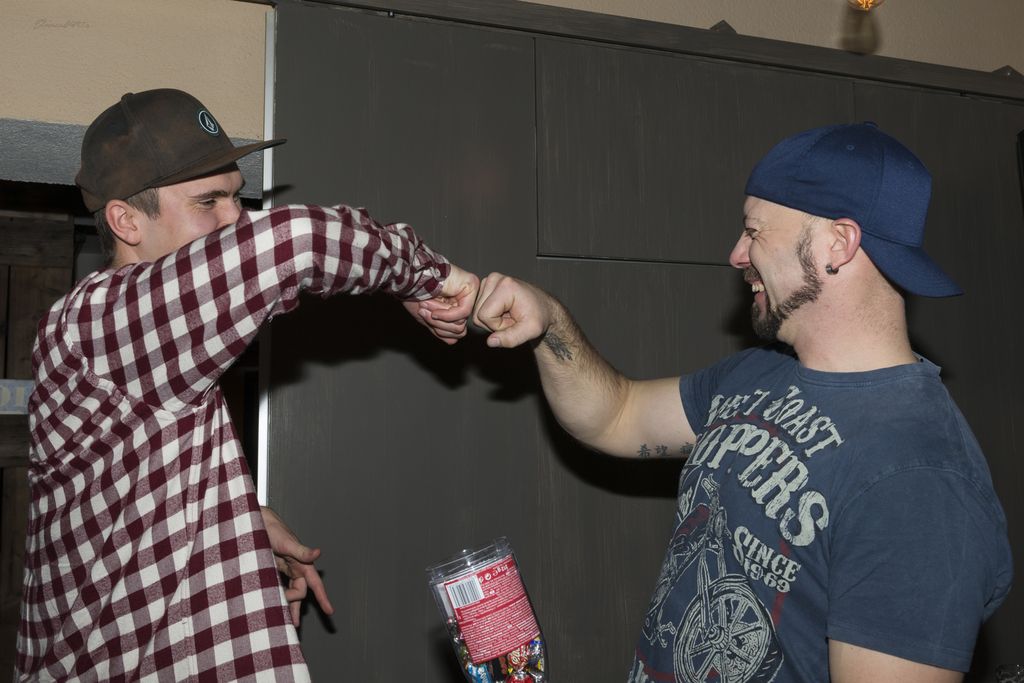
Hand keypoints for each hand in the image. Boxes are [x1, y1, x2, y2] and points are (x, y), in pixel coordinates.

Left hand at [260, 506, 334, 626]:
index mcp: (302, 563)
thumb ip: (302, 550)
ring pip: (291, 593)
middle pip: (300, 592)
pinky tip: (274, 608)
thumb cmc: (273, 530)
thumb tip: (318, 553)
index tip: (330, 611)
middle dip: (294, 602)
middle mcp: (295, 568)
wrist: (255, 523)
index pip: (315, 583)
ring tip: (289, 624)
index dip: (323, 597)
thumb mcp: (287, 542)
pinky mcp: (272, 571)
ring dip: (290, 606)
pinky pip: (279, 588)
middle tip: (280, 609)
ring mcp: (284, 571)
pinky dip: (278, 598)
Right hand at [404, 264, 479, 343]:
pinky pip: (463, 312)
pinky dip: (447, 314)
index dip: (440, 330)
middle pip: (459, 329)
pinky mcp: (471, 285)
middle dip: (439, 324)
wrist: (409, 276)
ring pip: (461, 322)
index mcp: (453, 305)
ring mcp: (468, 293)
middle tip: (424, 311)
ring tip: (426, 304)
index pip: (456, 330)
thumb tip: (454, 341)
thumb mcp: (426, 317)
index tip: (423, 316)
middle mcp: (463, 299)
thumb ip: (439, 328)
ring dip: (440, 317)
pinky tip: (435, 309)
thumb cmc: (414, 293)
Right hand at [472, 272, 554, 347]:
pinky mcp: (486, 286)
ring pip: (476, 313)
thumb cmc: (539, 316)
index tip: (515, 321)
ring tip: (510, 315)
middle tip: (512, 319)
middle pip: (478, 314)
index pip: (484, 315)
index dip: (498, 325)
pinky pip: (478, 309)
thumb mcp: (530, 331)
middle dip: (495, 323)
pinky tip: (504, 311)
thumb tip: (491, 342)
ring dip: (493, 320)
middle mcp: (494, 279)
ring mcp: (489, 281)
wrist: (543, 307)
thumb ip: (511, 338)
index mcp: (505, 286)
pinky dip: (490, 315)